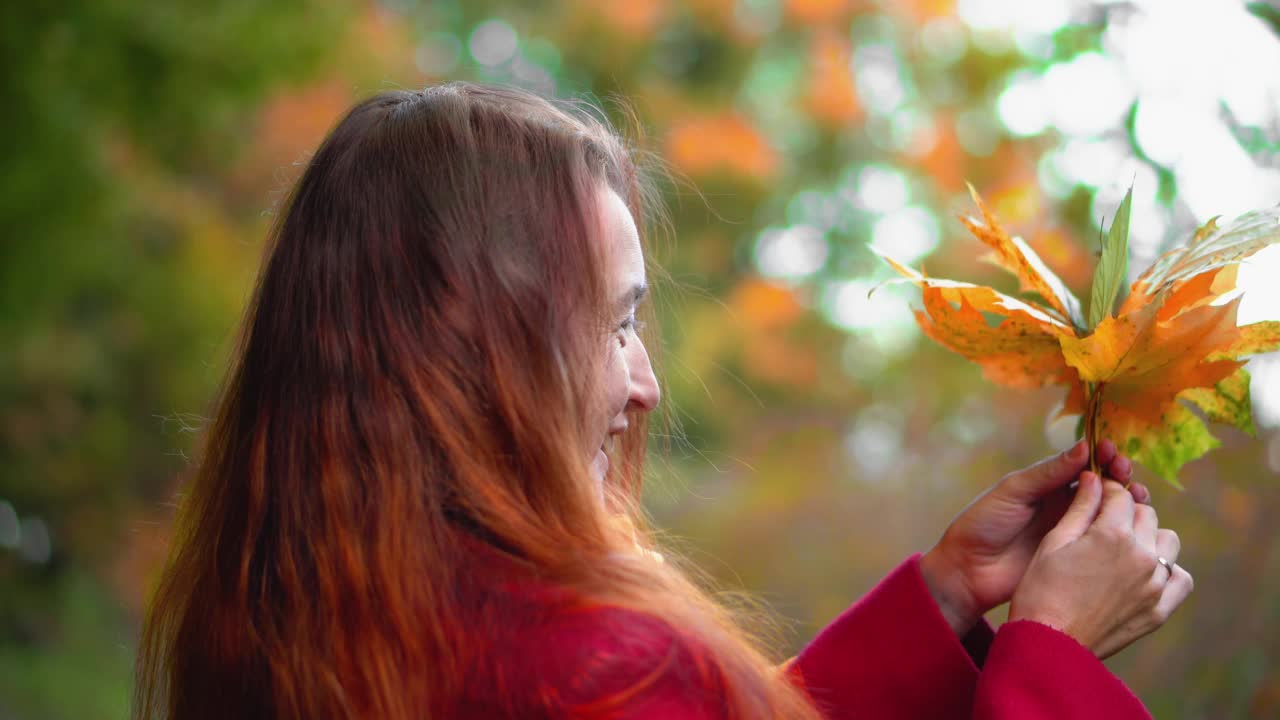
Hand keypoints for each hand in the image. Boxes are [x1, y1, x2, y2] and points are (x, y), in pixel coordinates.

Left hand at [919, 439, 1147, 635]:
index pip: (1084, 463)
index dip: (1101, 456)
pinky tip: (1134, 527)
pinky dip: (1123, 531)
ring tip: (1137, 496)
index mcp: (1048, 483)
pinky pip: (1106, 541)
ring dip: (1128, 502)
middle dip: (1120, 475)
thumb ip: (1047, 473)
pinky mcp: (1077, 555)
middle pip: (1104, 485)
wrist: (969, 570)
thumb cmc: (984, 524)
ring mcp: (1074, 530)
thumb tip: (1084, 447)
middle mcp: (1065, 504)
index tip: (1112, 451)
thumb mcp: (1013, 492)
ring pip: (1111, 512)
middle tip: (1125, 472)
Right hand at [1008, 474, 1192, 657]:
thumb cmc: (1042, 589)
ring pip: (1167, 542)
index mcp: (1113, 534)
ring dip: (1149, 537)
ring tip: (1123, 548)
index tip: (1095, 493)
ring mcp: (1154, 585)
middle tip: (1103, 521)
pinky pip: (1180, 578)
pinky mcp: (1158, 610)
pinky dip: (1168, 570)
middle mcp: (1141, 556)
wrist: (1049, 643)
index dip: (1105, 489)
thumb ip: (1080, 507)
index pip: (1121, 495)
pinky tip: (1144, 572)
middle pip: (1146, 514)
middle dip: (1125, 511)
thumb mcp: (1054, 542)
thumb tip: (1094, 477)